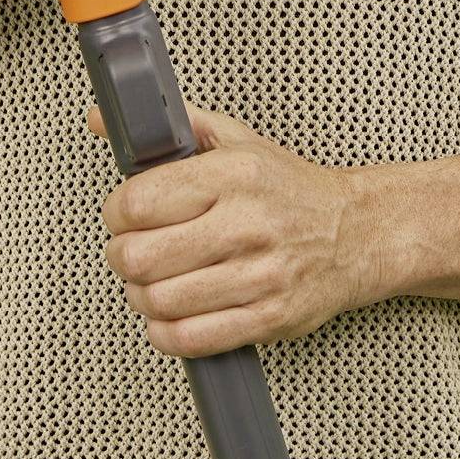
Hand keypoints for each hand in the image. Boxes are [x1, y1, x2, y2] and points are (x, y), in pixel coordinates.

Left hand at [89, 101, 380, 358]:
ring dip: (140, 296)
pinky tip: (170, 314)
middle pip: (141, 257)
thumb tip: (105, 119)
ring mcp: (259, 275)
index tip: (122, 215)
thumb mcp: (236, 140)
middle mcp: (246, 224)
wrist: (354, 233)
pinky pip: (192, 339)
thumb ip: (172, 127)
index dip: (116, 212)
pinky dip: (165, 333)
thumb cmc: (288, 189)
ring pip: (160, 301)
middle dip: (122, 257)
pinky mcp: (269, 318)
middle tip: (131, 251)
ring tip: (149, 282)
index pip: (139, 202)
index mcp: (233, 175)